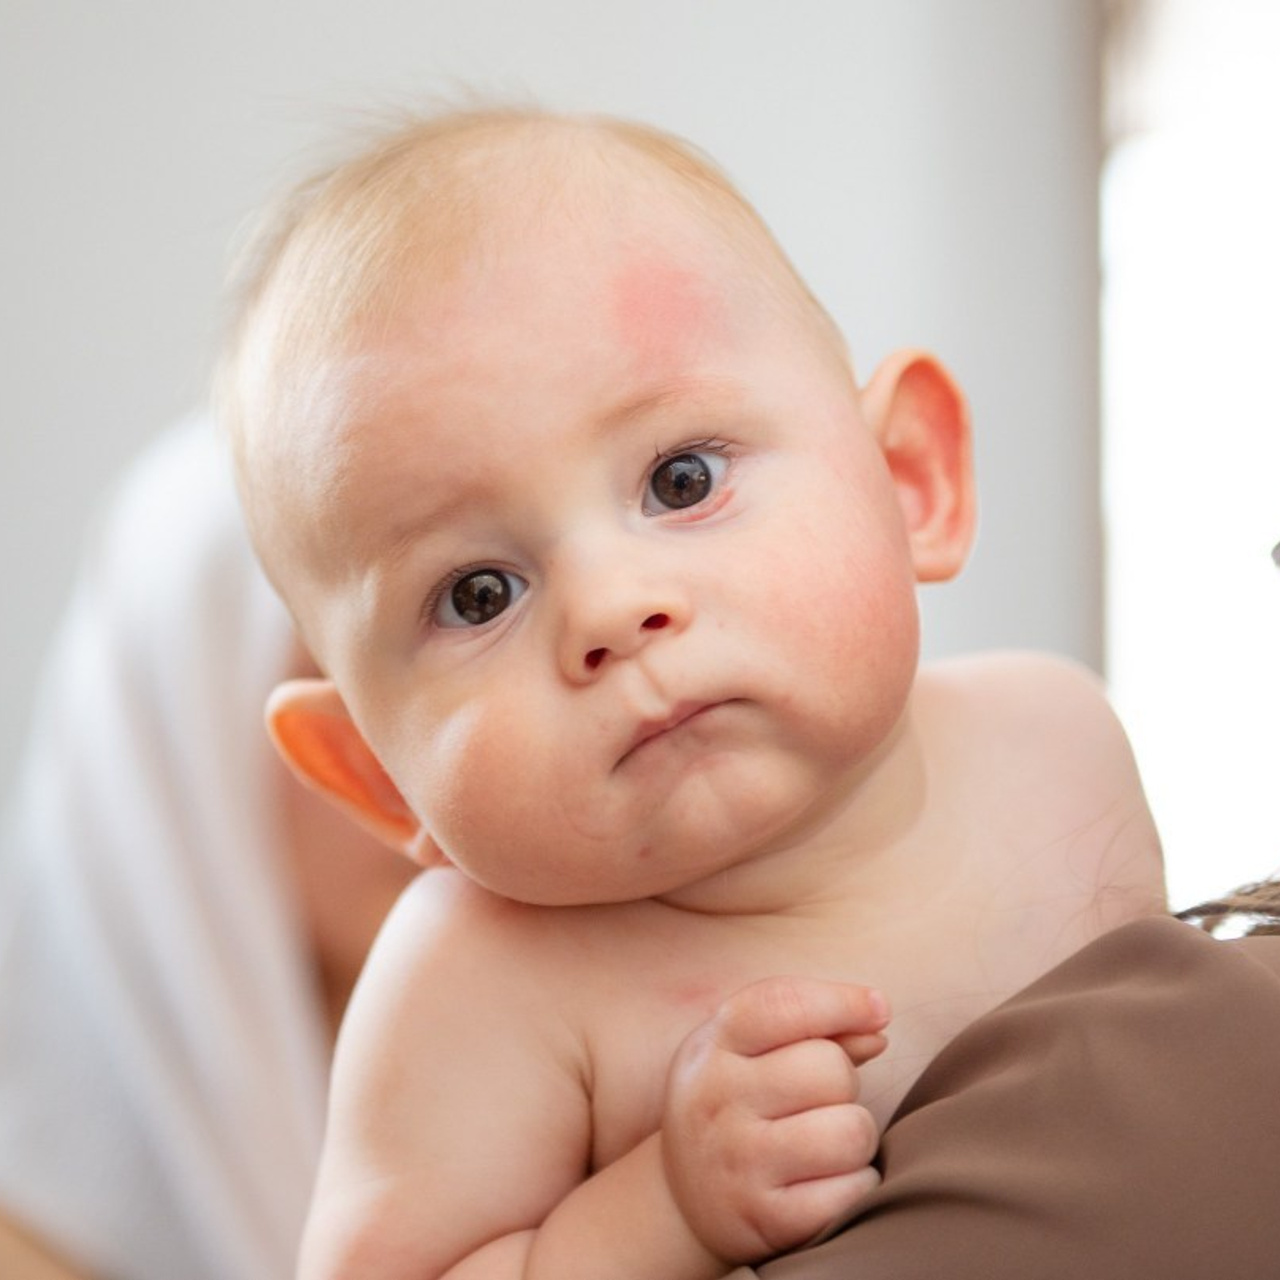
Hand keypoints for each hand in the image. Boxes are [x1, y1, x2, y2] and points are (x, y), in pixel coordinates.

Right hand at [662, 976, 887, 1263]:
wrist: (682, 1199)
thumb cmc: (738, 1104)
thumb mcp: (753, 1052)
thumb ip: (817, 1029)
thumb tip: (877, 1023)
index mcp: (714, 1045)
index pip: (782, 1004)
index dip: (842, 1001)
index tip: (879, 1009)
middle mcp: (717, 1099)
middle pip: (830, 1069)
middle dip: (844, 1082)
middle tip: (818, 1100)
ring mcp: (738, 1162)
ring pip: (851, 1131)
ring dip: (855, 1136)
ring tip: (824, 1142)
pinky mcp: (766, 1219)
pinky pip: (853, 1190)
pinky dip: (856, 1184)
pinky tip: (823, 1182)